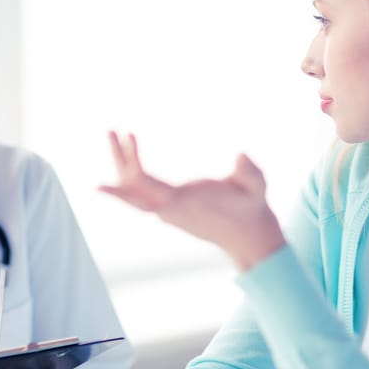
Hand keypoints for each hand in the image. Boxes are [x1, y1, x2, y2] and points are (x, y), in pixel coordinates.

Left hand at [98, 132, 285, 269]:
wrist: (247, 237)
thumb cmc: (252, 208)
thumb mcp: (257, 188)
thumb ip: (250, 173)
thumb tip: (240, 156)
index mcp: (184, 202)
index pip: (144, 185)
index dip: (133, 161)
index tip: (129, 134)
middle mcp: (169, 210)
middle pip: (130, 190)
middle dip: (119, 161)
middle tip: (111, 131)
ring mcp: (168, 212)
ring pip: (134, 193)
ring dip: (123, 166)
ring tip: (117, 136)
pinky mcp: (170, 211)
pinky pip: (142, 196)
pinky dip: (132, 178)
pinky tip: (129, 161)